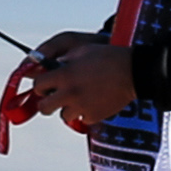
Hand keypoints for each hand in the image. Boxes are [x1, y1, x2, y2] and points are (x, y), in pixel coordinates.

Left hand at [13, 34, 139, 130]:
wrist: (133, 72)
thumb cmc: (109, 57)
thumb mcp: (82, 51)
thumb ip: (64, 60)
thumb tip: (52, 67)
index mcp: (65, 75)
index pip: (38, 85)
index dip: (41, 85)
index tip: (46, 85)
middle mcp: (70, 93)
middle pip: (44, 107)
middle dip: (47, 102)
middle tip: (55, 98)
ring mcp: (82, 107)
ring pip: (63, 115)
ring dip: (67, 108)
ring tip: (79, 99)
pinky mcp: (94, 116)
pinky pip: (82, 119)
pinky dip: (85, 113)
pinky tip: (93, 102)